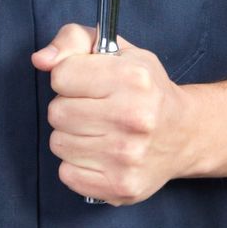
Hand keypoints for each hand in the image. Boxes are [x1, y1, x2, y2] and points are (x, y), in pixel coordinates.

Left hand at [31, 22, 196, 205]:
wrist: (185, 134)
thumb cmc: (145, 90)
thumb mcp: (117, 50)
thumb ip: (74, 40)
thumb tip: (41, 60)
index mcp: (133, 78)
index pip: (60, 76)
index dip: (70, 78)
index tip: (89, 83)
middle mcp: (134, 117)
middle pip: (57, 112)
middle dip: (70, 108)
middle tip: (97, 110)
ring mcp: (127, 156)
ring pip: (59, 144)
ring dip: (73, 137)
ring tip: (101, 132)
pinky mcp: (121, 186)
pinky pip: (67, 174)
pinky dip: (78, 165)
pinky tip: (101, 155)